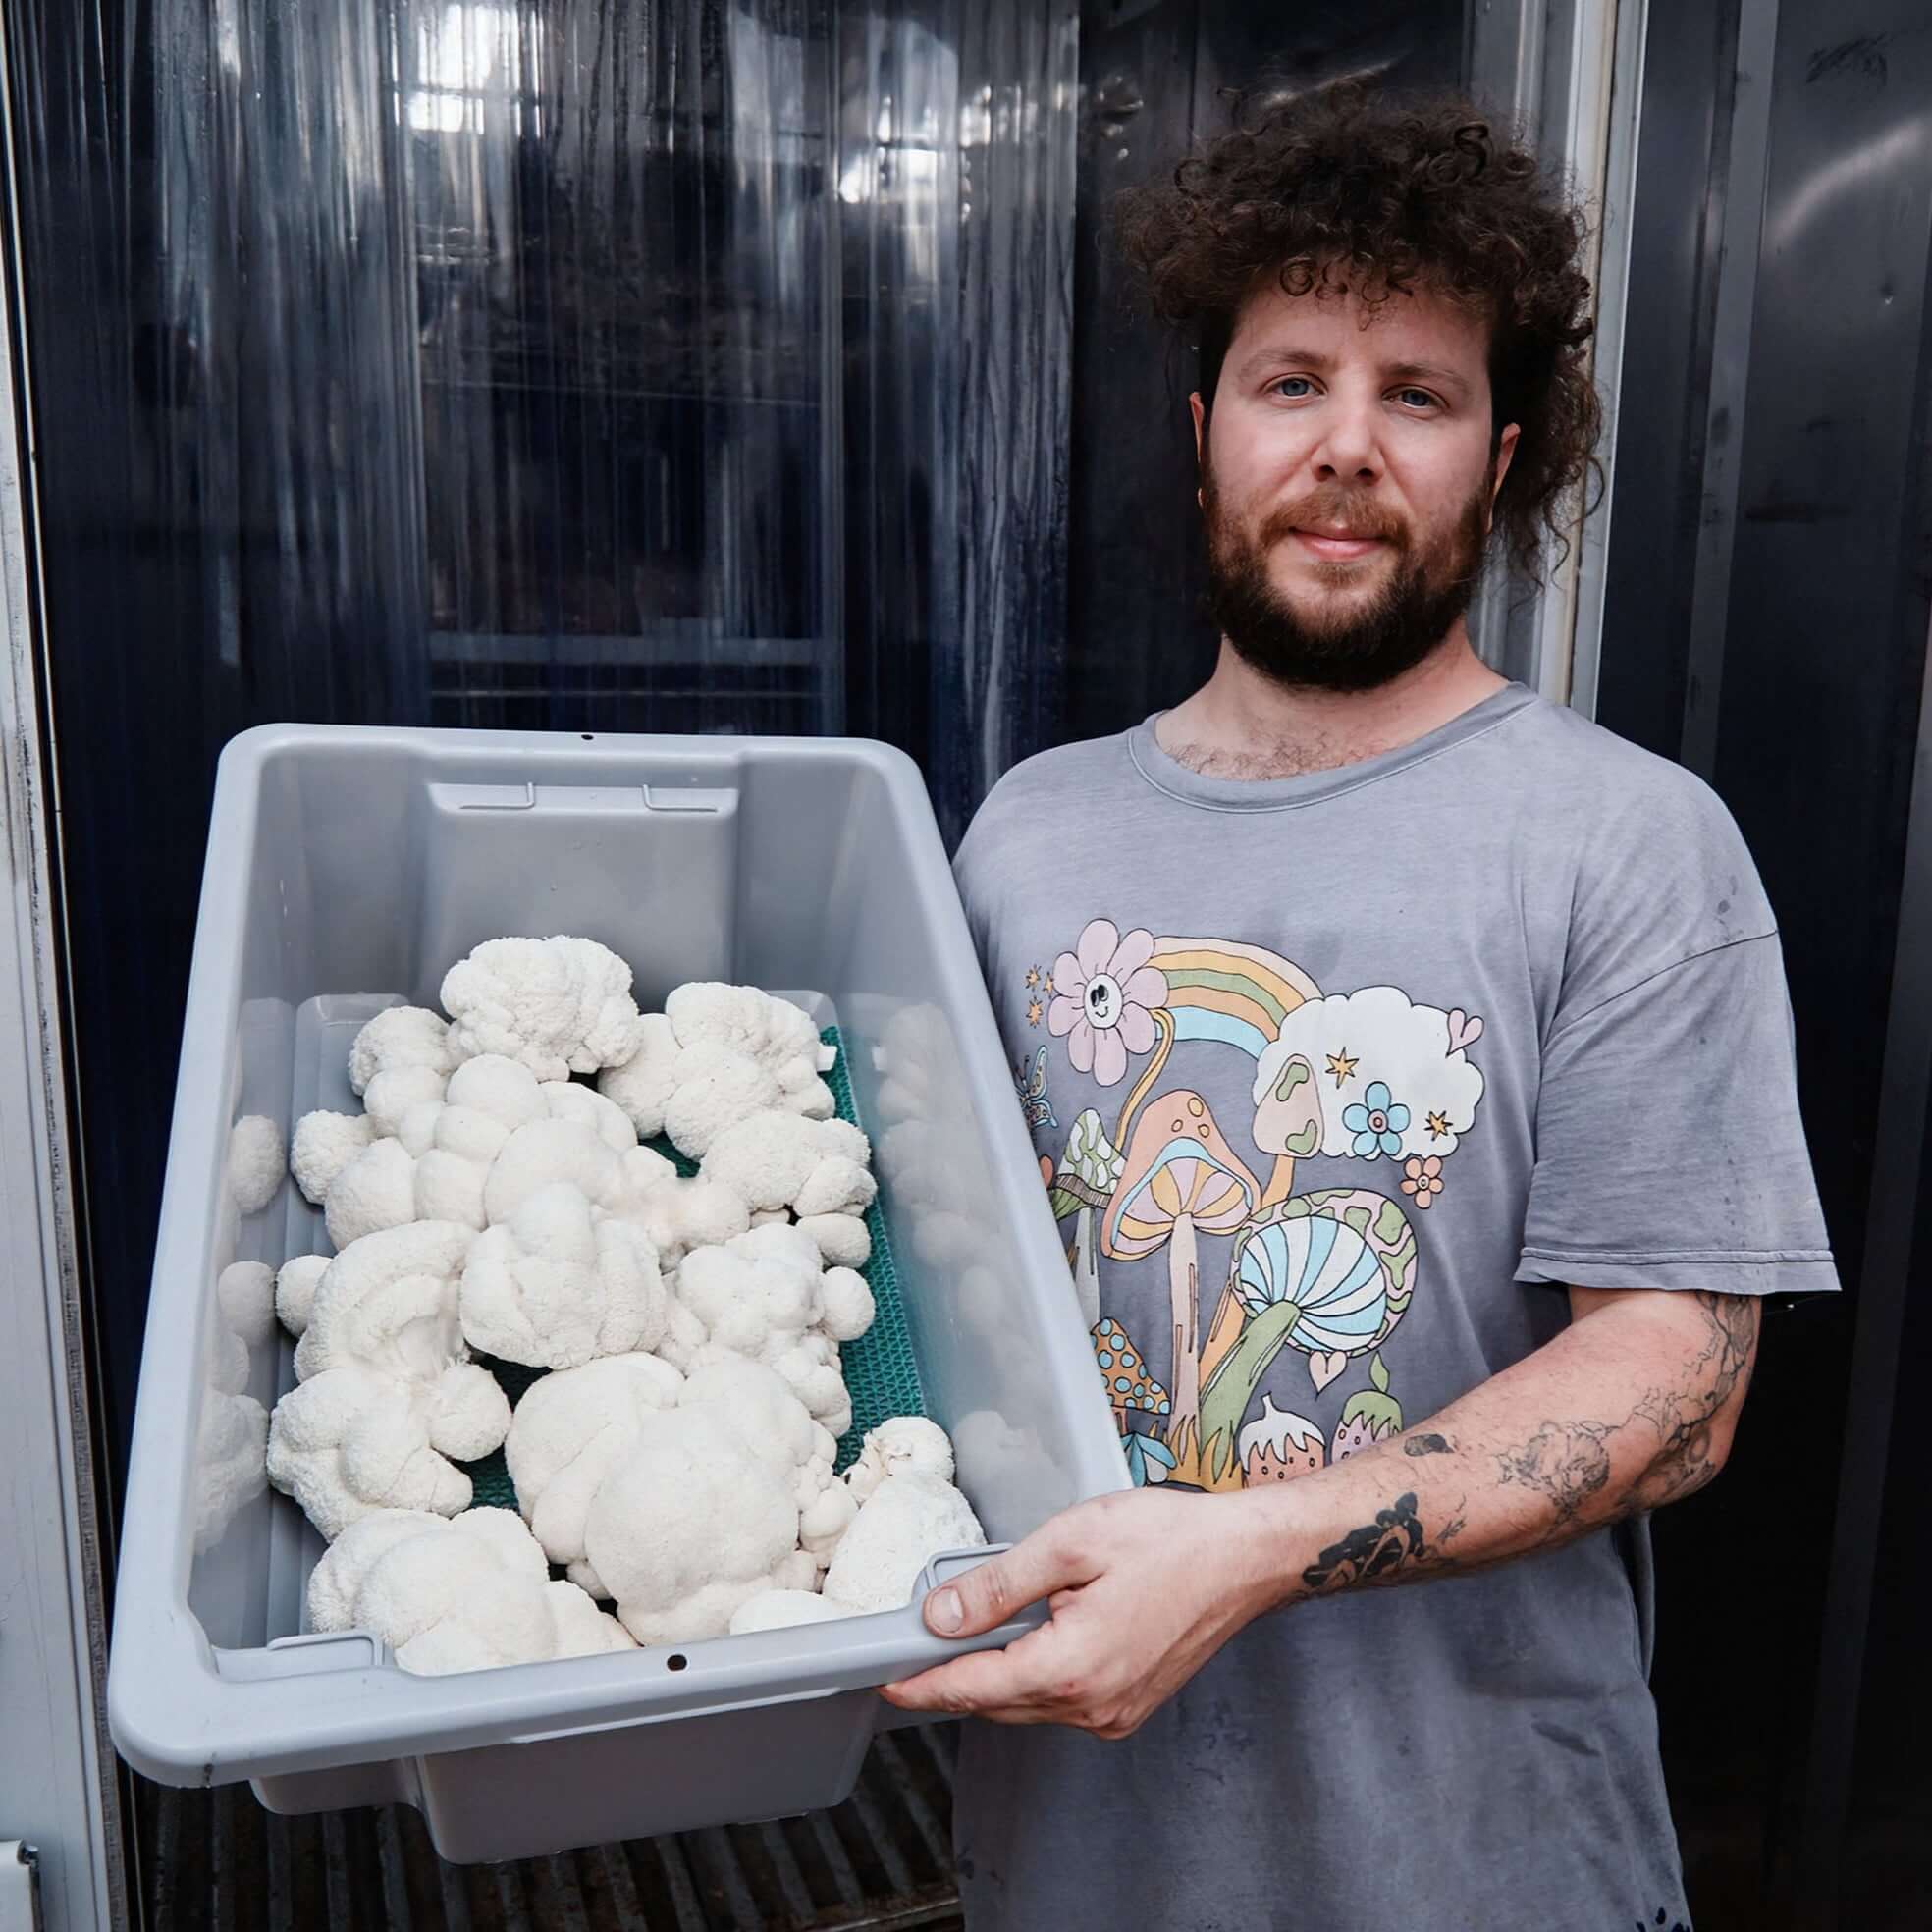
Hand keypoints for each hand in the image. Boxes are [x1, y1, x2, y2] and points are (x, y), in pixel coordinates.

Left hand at [878, 1488, 1271, 1737]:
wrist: (1246, 1558)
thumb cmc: (1171, 1540)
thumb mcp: (1071, 1543)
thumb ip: (999, 1585)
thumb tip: (940, 1617)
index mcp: (1071, 1669)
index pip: (971, 1688)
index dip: (921, 1683)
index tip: (884, 1679)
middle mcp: (1092, 1707)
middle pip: (995, 1702)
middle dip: (953, 1676)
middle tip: (918, 1642)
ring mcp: (1113, 1714)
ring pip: (1027, 1704)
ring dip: (994, 1674)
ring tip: (972, 1629)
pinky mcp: (1128, 1706)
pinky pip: (1060, 1701)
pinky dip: (1033, 1676)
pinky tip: (1030, 1636)